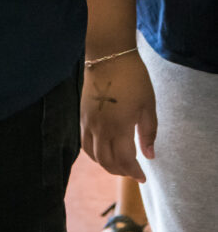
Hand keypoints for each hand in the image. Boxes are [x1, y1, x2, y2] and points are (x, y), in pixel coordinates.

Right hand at [80, 52, 156, 181]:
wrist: (108, 55)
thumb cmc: (133, 78)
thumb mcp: (148, 105)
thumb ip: (148, 132)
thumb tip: (149, 155)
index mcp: (119, 126)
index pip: (124, 160)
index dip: (134, 172)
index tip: (143, 176)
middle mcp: (100, 128)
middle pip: (106, 161)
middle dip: (120, 171)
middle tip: (132, 172)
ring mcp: (88, 121)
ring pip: (93, 154)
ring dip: (106, 164)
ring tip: (119, 163)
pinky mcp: (82, 114)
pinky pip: (84, 142)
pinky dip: (94, 153)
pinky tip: (104, 149)